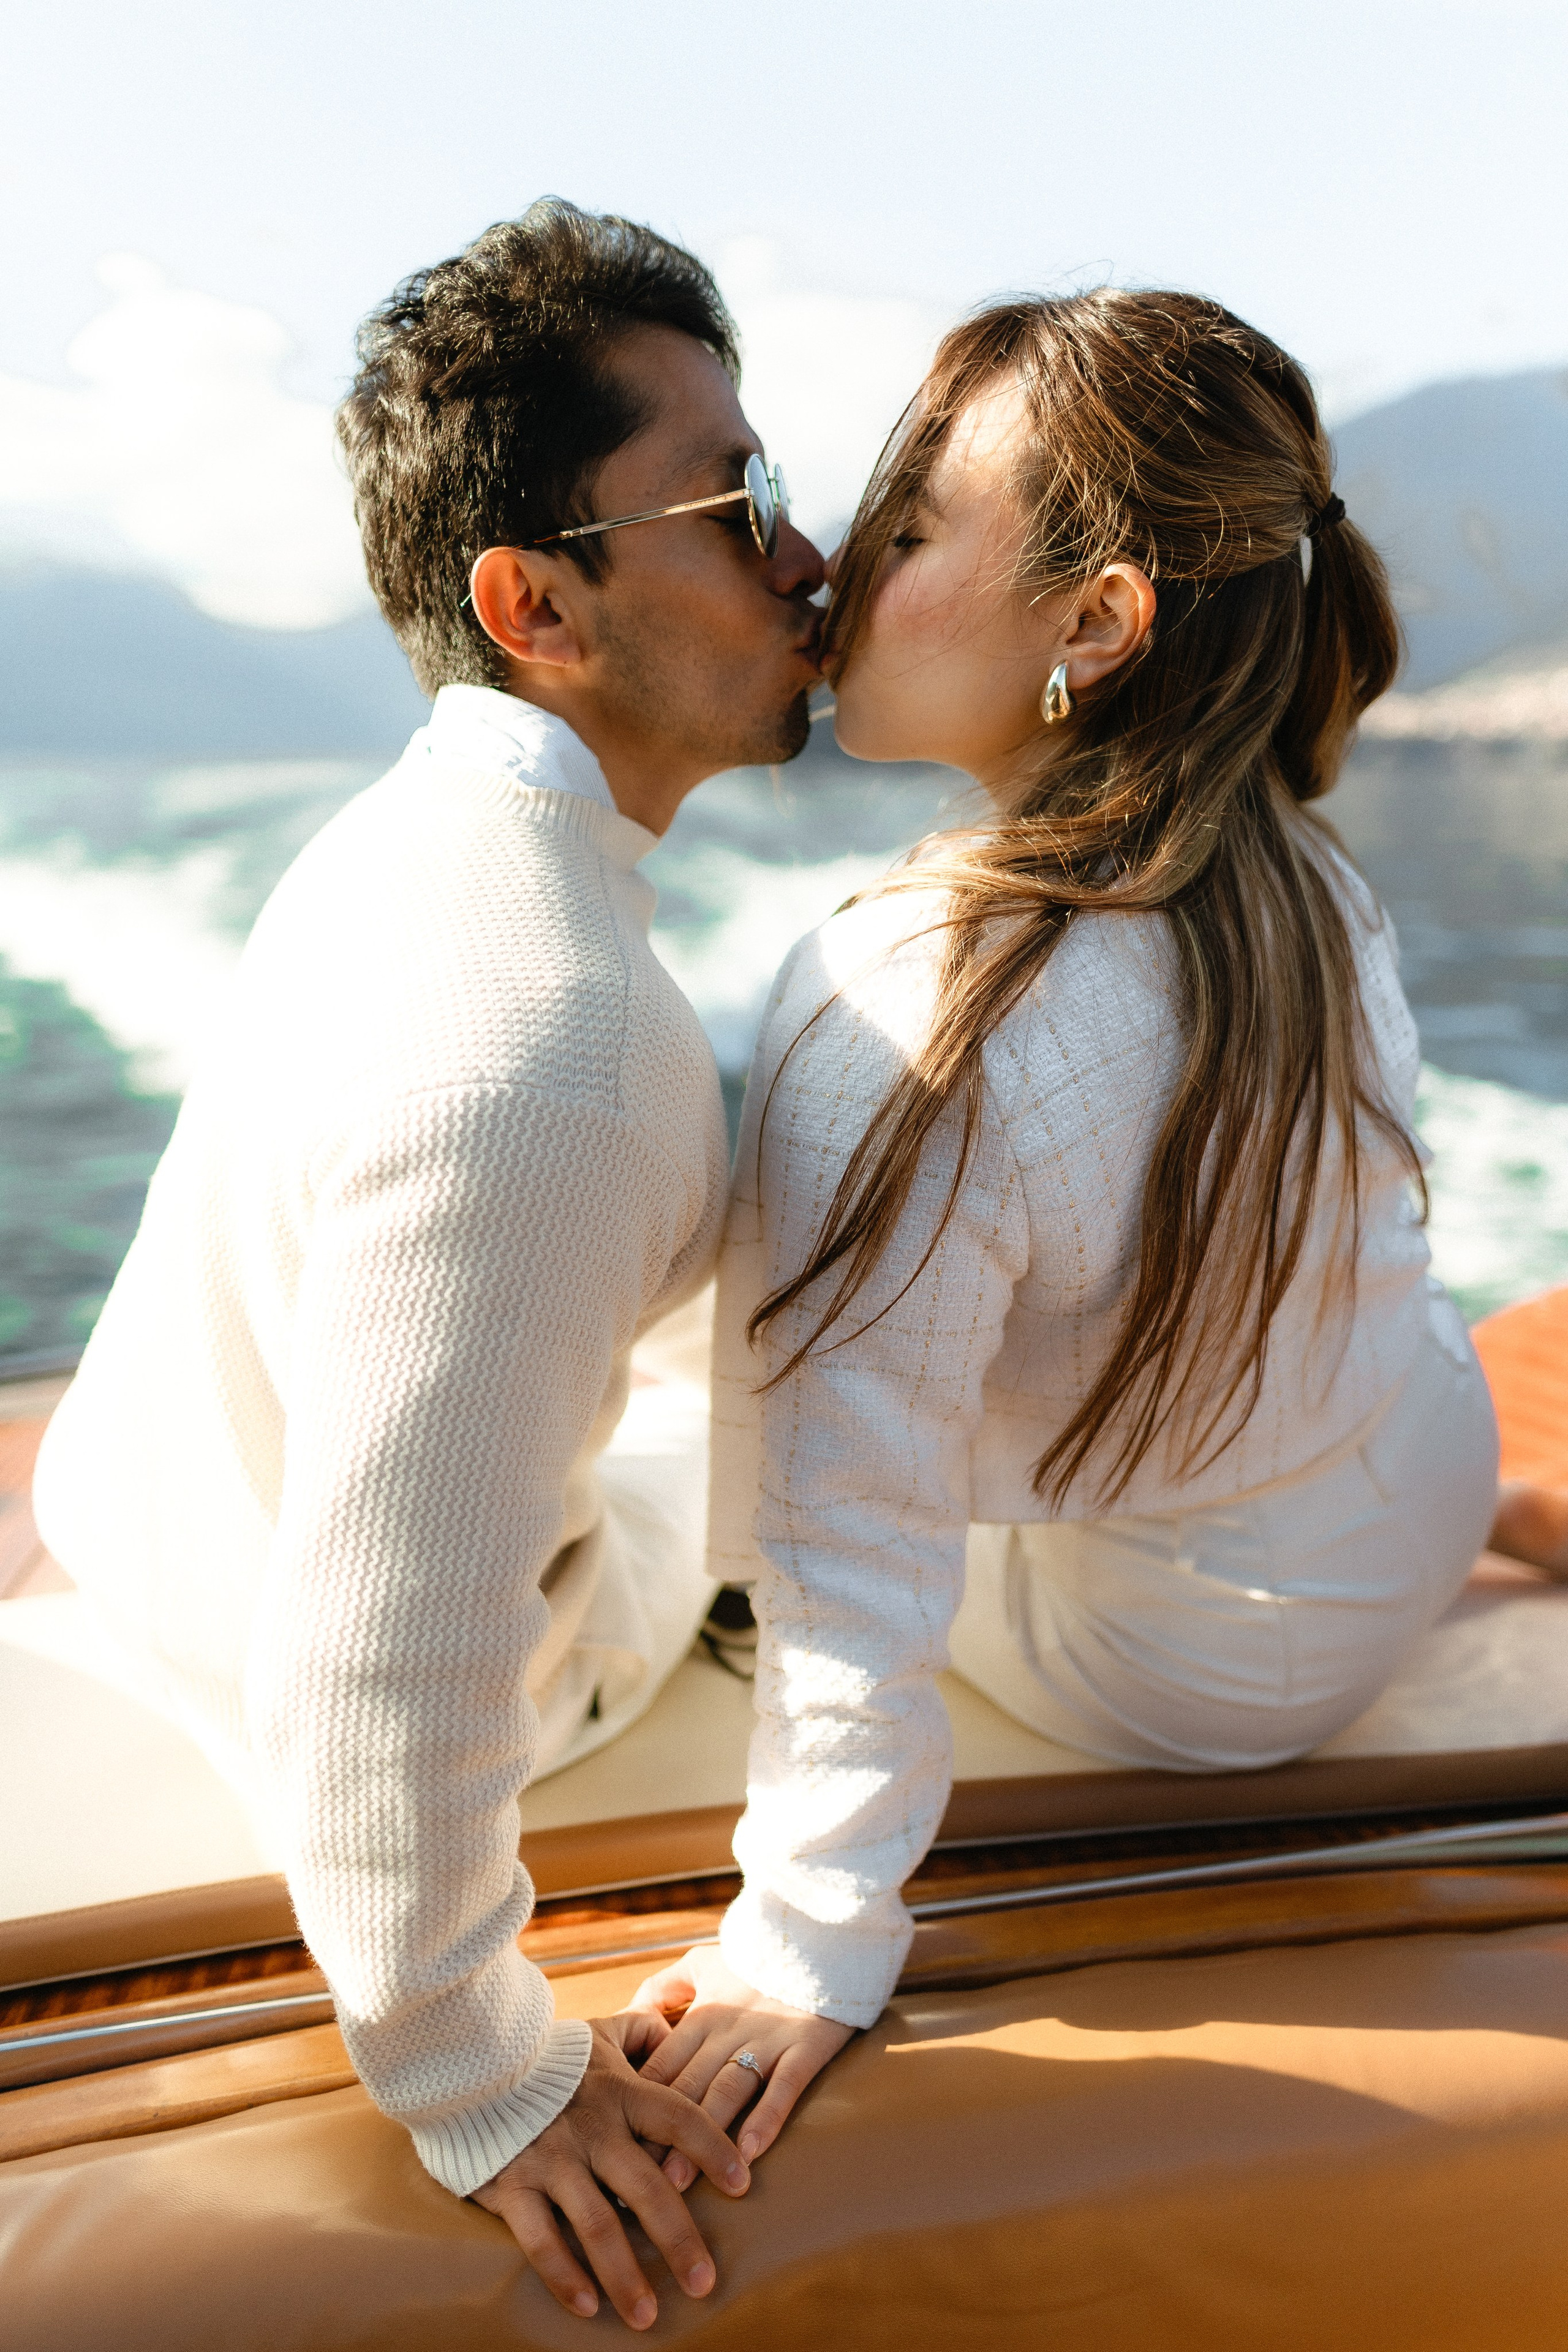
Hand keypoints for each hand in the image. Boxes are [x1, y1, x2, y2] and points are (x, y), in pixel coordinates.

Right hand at [471, 2011, 749, 2330]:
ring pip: (597, 2225)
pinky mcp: (512, 2186)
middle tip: (704, 2283)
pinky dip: (564, 2276)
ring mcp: (551, 2160)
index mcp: (620, 2091)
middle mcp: (592, 2128)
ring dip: (626, 2275)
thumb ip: (641, 2031)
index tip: (742, 2185)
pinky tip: (588, 2306)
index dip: (713, 2149)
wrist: (470, 2062)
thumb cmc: (547, 2056)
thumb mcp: (599, 2033)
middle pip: (647, 2188)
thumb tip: (676, 2031)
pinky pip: (542, 2239)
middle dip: (678, 2240)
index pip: (679, 2118)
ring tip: (648, 2317)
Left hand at [626, 1945, 853, 2184]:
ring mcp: (767, 2041)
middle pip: (685, 2089)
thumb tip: (631, 2014)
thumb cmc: (758, 1955)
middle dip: (659, 2137)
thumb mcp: (704, 1961)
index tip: (615, 2148)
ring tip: (682, 2181)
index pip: (659, 2069)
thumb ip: (665, 1986)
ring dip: (702, 2138)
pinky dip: (766, 2119)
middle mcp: (727, 2031)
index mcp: (700, 2015)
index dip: (635, 2109)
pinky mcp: (805, 2047)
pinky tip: (749, 2153)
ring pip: (726, 2093)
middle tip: (635, 2183)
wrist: (822, 1935)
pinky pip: (783, 2087)